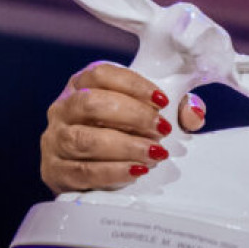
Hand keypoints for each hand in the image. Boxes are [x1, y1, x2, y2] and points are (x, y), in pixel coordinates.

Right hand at [40, 62, 206, 193]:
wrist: (86, 173)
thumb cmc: (122, 135)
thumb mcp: (149, 116)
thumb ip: (178, 109)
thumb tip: (194, 112)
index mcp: (82, 86)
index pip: (101, 74)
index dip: (134, 85)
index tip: (163, 101)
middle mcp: (64, 109)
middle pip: (91, 103)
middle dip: (132, 116)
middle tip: (162, 130)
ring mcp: (55, 140)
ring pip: (85, 139)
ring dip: (125, 146)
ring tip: (154, 153)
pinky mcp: (55, 170)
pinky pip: (82, 171)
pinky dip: (112, 172)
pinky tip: (136, 171)